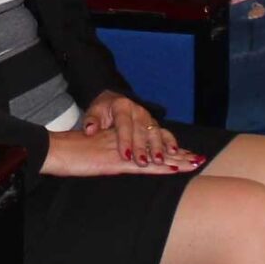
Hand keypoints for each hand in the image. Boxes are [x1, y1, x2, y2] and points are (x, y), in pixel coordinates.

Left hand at [78, 90, 198, 168]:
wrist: (114, 100)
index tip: (126, 155)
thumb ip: (91, 121)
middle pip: (141, 130)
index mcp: (122, 106)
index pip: (124, 124)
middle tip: (143, 162)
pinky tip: (174, 152)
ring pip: (155, 132)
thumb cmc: (102, 110)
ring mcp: (148, 117)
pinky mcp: (154, 124)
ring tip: (161, 159)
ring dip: (159, 147)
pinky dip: (170, 142)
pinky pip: (164, 133)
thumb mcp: (94, 112)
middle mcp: (138, 111)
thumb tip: (90, 129)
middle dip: (143, 147)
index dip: (125, 140)